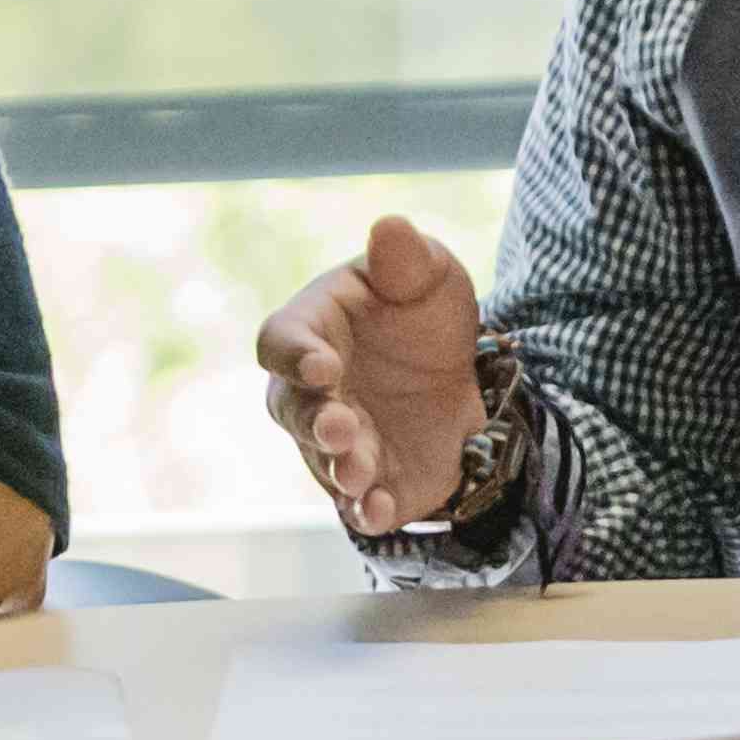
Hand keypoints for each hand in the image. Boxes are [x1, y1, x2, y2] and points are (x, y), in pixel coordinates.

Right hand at [258, 216, 488, 530]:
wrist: (458, 377)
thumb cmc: (420, 314)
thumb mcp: (429, 277)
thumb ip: (407, 259)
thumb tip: (389, 227)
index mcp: (310, 330)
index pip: (280, 342)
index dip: (295, 355)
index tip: (322, 365)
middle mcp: (310, 393)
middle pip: (293, 410)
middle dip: (316, 421)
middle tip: (340, 425)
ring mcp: (335, 442)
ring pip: (323, 461)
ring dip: (341, 469)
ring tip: (361, 472)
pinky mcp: (370, 482)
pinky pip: (359, 505)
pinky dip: (367, 511)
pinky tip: (382, 511)